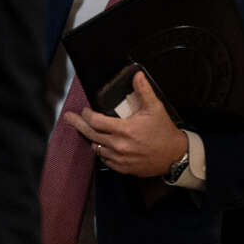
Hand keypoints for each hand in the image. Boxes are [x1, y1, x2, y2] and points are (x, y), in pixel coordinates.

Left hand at [63, 72, 187, 177]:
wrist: (174, 156)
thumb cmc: (164, 132)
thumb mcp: (155, 108)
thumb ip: (144, 91)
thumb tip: (137, 75)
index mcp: (124, 130)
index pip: (96, 121)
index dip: (87, 115)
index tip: (85, 110)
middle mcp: (118, 145)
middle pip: (90, 134)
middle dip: (78, 124)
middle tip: (68, 118)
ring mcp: (119, 158)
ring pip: (96, 148)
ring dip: (91, 138)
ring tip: (86, 130)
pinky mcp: (122, 168)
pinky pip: (105, 160)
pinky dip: (101, 151)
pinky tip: (101, 145)